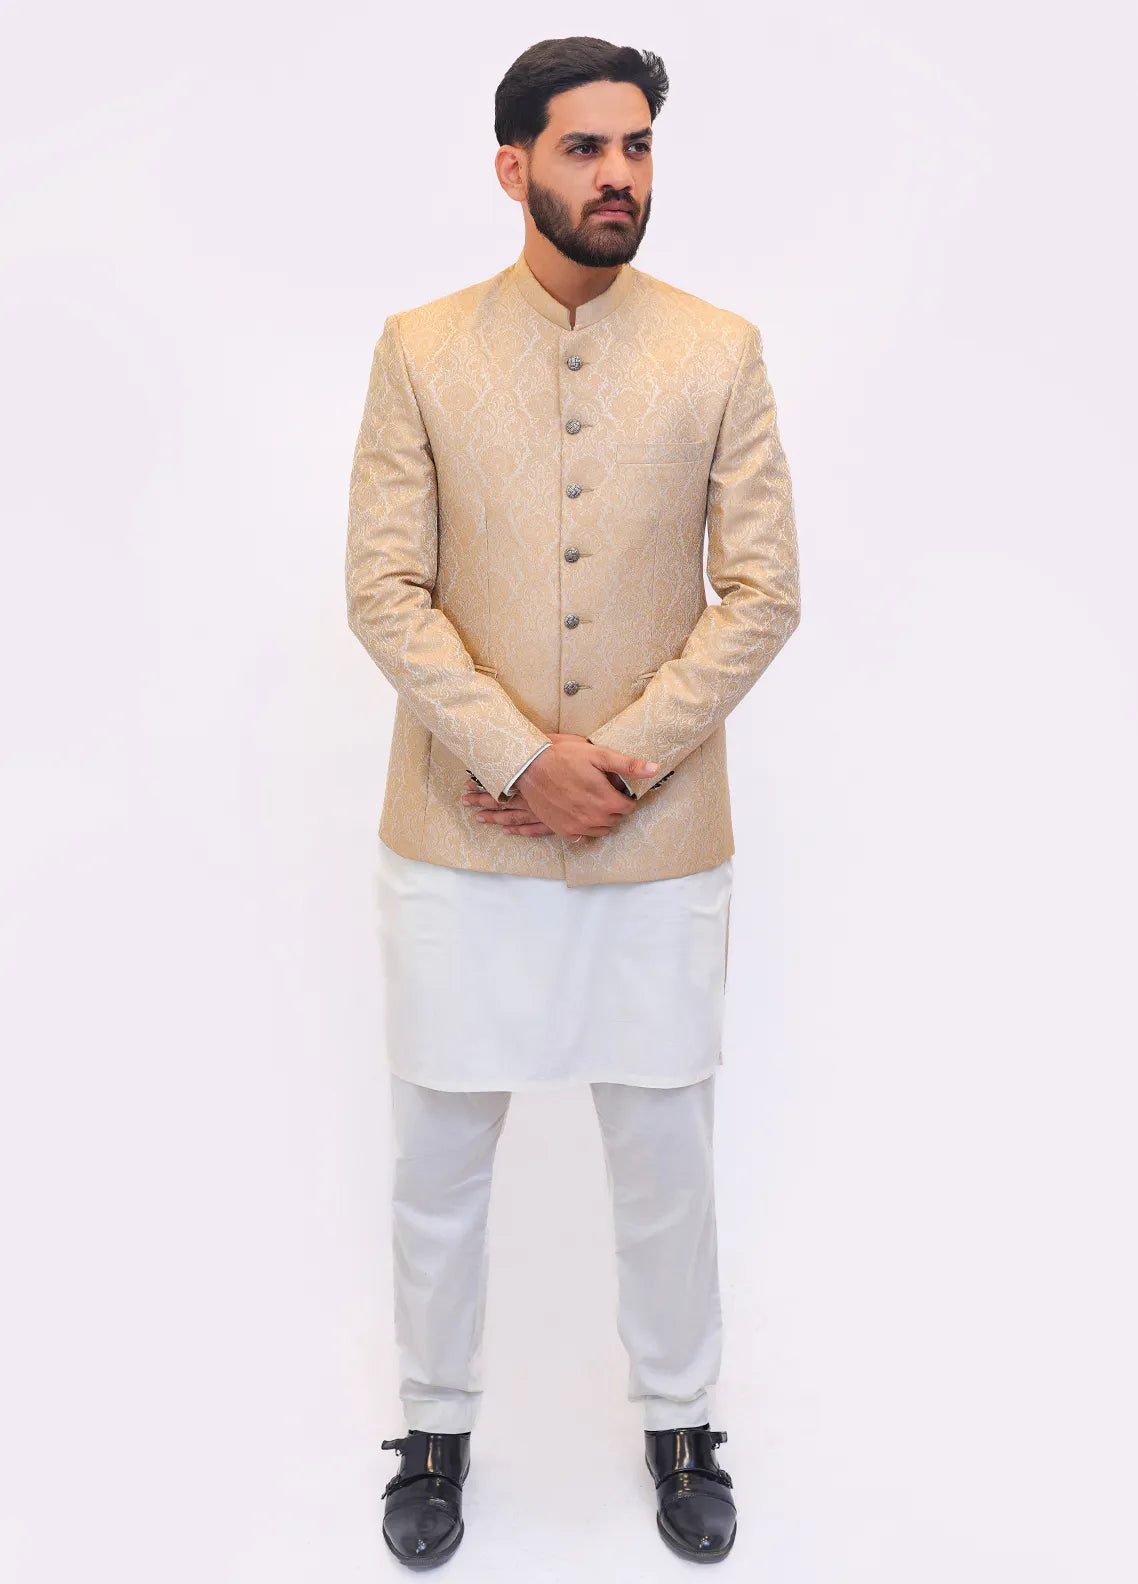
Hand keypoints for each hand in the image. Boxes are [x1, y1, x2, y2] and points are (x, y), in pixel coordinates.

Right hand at [460, 733, 656, 839]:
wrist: (529, 766)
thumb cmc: (564, 757)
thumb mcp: (599, 755)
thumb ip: (628, 764)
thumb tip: (654, 769)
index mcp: (607, 802)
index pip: (629, 807)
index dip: (624, 795)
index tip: (614, 785)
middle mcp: (594, 819)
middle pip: (616, 818)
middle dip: (613, 805)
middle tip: (600, 789)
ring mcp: (577, 827)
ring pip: (601, 829)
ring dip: (600, 817)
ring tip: (589, 799)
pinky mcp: (562, 830)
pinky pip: (582, 836)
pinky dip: (583, 826)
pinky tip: (577, 810)